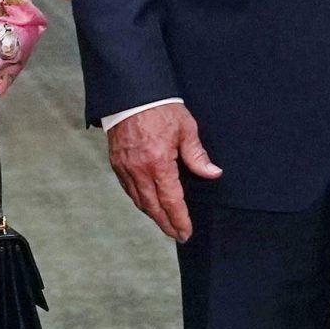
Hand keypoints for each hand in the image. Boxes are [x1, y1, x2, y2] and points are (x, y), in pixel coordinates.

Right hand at [107, 104, 222, 242]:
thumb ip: (198, 156)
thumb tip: (213, 174)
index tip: (186, 232)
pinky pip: (128, 189)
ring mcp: (125, 167)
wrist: (131, 94)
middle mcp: (139, 170)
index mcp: (158, 163)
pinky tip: (147, 203)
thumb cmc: (159, 108)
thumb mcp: (186, 129)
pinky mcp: (116, 162)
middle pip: (153, 207)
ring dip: (152, 214)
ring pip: (139, 200)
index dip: (180, 219)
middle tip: (177, 234)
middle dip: (166, 224)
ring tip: (165, 223)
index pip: (171, 201)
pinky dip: (139, 200)